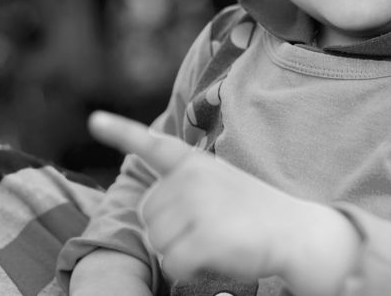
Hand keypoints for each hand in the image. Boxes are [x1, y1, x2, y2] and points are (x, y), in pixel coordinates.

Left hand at [88, 111, 359, 293]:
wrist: (296, 231)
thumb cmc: (253, 214)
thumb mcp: (219, 186)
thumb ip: (185, 189)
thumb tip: (151, 214)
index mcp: (194, 162)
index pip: (151, 144)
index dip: (120, 132)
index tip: (93, 120)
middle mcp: (191, 178)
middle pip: (148, 216)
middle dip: (169, 232)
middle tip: (208, 228)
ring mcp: (198, 205)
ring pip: (157, 243)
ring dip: (179, 252)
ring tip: (216, 239)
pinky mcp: (205, 236)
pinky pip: (172, 265)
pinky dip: (189, 270)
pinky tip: (216, 256)